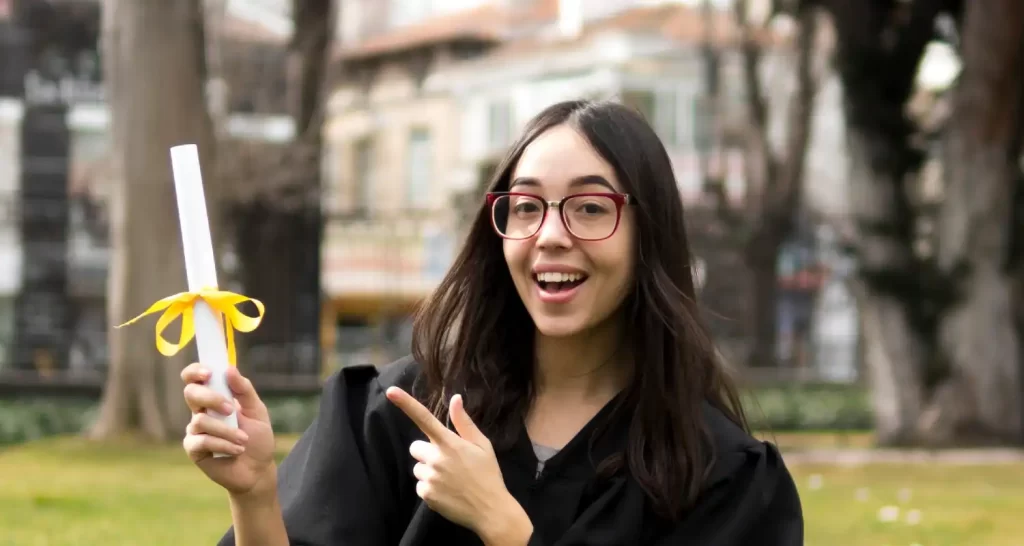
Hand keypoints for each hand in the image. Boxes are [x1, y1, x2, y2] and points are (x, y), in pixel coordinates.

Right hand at [181, 363, 276, 498]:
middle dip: (211, 398)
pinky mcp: (194, 450)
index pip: (195, 378)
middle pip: (191, 393)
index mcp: (214, 398)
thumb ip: (244, 390)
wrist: (258, 469)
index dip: (195, 371)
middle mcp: (201, 411)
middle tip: (231, 409)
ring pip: (200, 420)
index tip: (209, 373)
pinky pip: (201, 441)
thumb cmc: (257, 438)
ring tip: (243, 439)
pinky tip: (236, 450)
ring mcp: (196, 431)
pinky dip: (222, 444)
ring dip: (226, 430)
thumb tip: (230, 368)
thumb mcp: (257, 411)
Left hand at [386, 388, 533, 543]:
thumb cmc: (488, 474)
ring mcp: (430, 478)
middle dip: (427, 452)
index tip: (391, 392)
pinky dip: (431, 488)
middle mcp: (436, 458)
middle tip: (447, 461)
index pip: (424, 418)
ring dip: (429, 471)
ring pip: (418, 468)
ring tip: (450, 479)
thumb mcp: (482, 445)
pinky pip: (420, 486)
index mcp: (450, 443)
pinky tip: (447, 491)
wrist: (490, 510)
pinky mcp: (427, 495)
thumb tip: (455, 399)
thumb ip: (464, 422)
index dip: (406, 404)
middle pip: (416, 447)